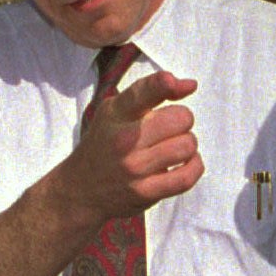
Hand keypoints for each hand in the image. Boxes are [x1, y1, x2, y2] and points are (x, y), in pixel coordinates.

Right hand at [66, 71, 202, 220]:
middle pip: (180, 119)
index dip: (165, 83)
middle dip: (183, 121)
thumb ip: (150, 92)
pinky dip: (194, 167)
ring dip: (188, 145)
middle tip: (171, 129)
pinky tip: (185, 163)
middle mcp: (124, 139)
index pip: (145, 91)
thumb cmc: (105, 144)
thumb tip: (191, 85)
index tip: (178, 84)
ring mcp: (134, 168)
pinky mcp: (144, 192)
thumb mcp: (115, 111)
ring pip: (186, 146)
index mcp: (115, 113)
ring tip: (175, 147)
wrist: (81, 191)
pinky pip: (186, 177)